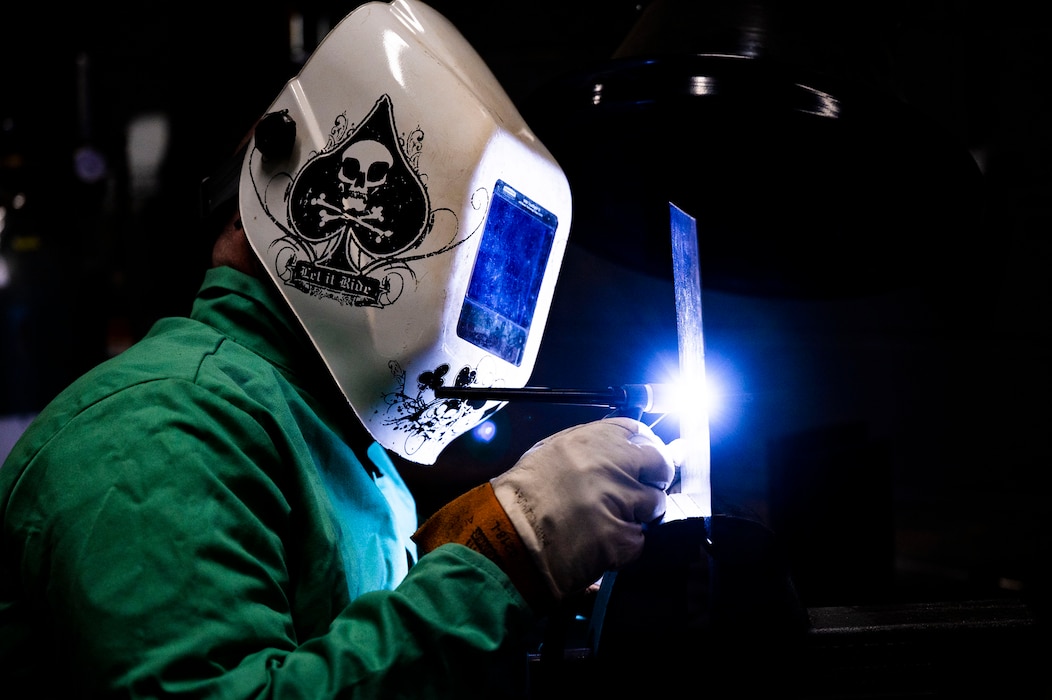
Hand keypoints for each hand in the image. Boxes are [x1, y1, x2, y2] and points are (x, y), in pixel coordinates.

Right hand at [490, 417, 674, 599]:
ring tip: (604, 522)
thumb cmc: (523, 496)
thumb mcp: (553, 451)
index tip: (641, 464)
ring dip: (637, 515)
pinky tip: (599, 543)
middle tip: (636, 494)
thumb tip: (630, 447)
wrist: (506, 535)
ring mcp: (618, 499)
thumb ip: (593, 447)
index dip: (644, 450)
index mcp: (592, 438)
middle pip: (659, 463)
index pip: (639, 432)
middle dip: (653, 479)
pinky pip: (639, 538)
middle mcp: (609, 462)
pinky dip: (624, 545)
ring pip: (653, 504)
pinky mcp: (620, 535)